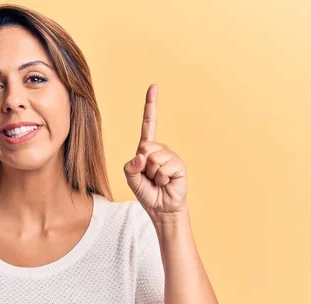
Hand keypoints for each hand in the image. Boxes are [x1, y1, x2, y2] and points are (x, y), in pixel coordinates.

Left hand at [123, 84, 187, 218]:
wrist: (160, 208)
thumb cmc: (146, 191)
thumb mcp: (130, 177)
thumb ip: (131, 165)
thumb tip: (143, 155)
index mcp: (147, 148)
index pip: (149, 124)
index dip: (151, 105)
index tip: (154, 87)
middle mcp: (160, 149)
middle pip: (145, 147)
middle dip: (142, 166)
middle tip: (149, 177)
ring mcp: (171, 156)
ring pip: (153, 159)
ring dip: (152, 174)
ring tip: (157, 181)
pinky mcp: (179, 165)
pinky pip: (164, 167)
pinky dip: (161, 178)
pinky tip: (166, 183)